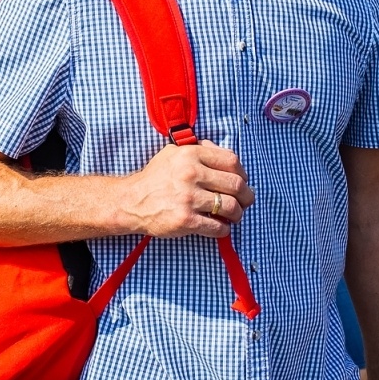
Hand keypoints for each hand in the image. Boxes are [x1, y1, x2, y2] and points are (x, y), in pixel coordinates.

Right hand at [120, 140, 254, 238]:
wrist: (132, 202)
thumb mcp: (173, 153)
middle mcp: (191, 174)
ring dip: (237, 214)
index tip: (242, 181)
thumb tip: (222, 151)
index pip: (232, 161)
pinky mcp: (185, 220)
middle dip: (246, 196)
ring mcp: (188, 198)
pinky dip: (224, 229)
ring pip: (230, 207)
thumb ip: (199, 149)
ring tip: (234, 216)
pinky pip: (217, 227)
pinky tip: (221, 227)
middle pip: (236, 184)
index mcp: (191, 155)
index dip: (243, 173)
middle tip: (246, 202)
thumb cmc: (155, 178)